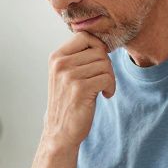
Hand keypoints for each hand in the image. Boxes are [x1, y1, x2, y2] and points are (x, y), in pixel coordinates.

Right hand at [43, 32, 115, 148]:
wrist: (60, 131)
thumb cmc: (68, 102)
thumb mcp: (66, 75)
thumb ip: (78, 57)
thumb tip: (102, 41)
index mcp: (56, 57)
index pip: (84, 36)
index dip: (98, 47)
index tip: (99, 63)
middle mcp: (60, 64)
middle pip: (98, 50)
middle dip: (107, 65)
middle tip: (103, 79)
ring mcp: (69, 76)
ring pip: (105, 64)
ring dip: (110, 77)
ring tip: (103, 88)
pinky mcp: (80, 89)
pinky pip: (107, 78)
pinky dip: (111, 87)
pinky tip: (105, 95)